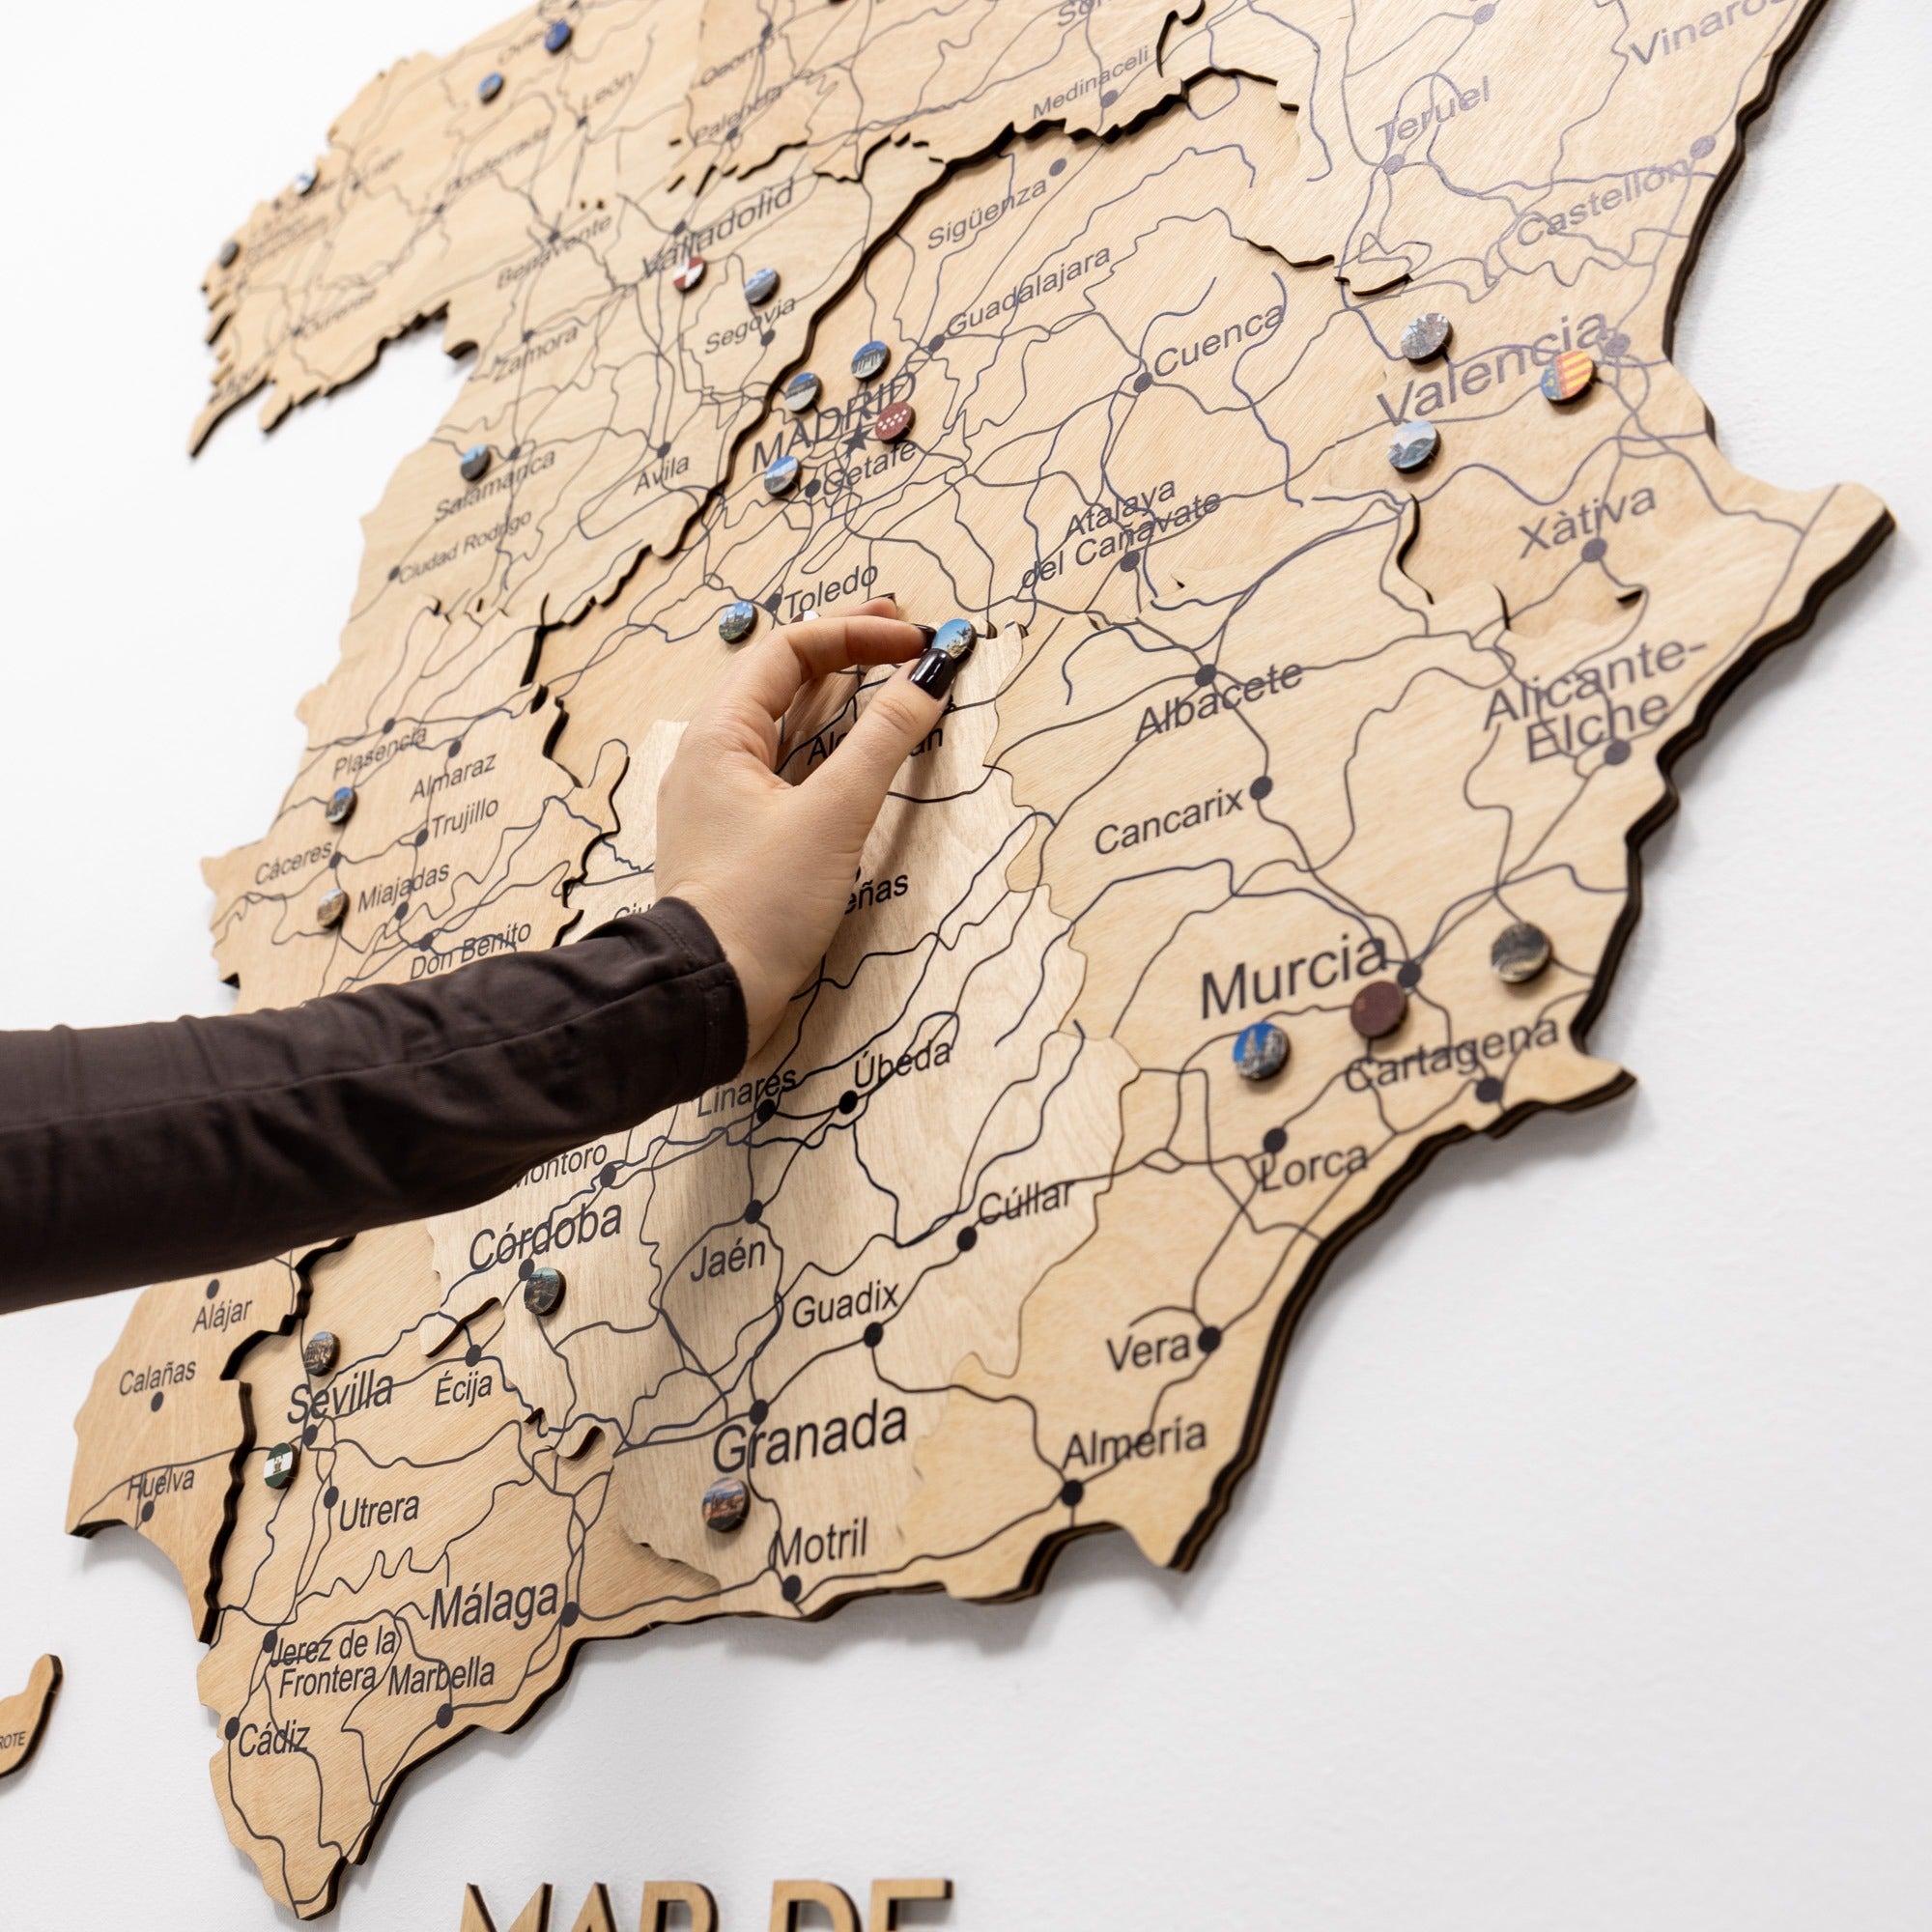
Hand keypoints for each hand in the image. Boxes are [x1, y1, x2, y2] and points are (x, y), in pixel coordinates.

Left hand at [655, 597, 973, 1058]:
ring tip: (889, 677)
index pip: (789, 651)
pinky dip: (828, 748)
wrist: (709, 994)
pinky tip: (857, 751)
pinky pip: (786, 771)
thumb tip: (927, 680)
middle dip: (848, 652)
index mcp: (719, 735)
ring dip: (840, 699)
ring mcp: (723, 800)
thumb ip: (884, 741)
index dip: (857, 634)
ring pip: (786, 727)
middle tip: (905, 634)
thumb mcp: (834, 815)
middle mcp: (712, 757)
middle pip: (784, 680)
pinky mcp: (739, 840)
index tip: (916, 641)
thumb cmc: (760, 906)